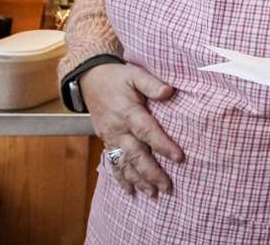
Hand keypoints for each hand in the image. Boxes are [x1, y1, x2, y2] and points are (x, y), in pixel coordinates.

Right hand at [80, 63, 184, 196]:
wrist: (90, 80)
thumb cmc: (118, 77)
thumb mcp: (135, 74)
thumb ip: (152, 83)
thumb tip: (168, 91)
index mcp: (127, 111)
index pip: (147, 131)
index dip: (163, 144)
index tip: (179, 157)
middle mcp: (118, 128)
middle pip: (135, 154)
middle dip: (151, 172)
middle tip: (167, 187)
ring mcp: (110, 137)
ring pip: (124, 163)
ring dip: (138, 180)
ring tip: (152, 194)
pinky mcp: (106, 141)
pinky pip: (113, 163)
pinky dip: (121, 178)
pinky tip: (130, 191)